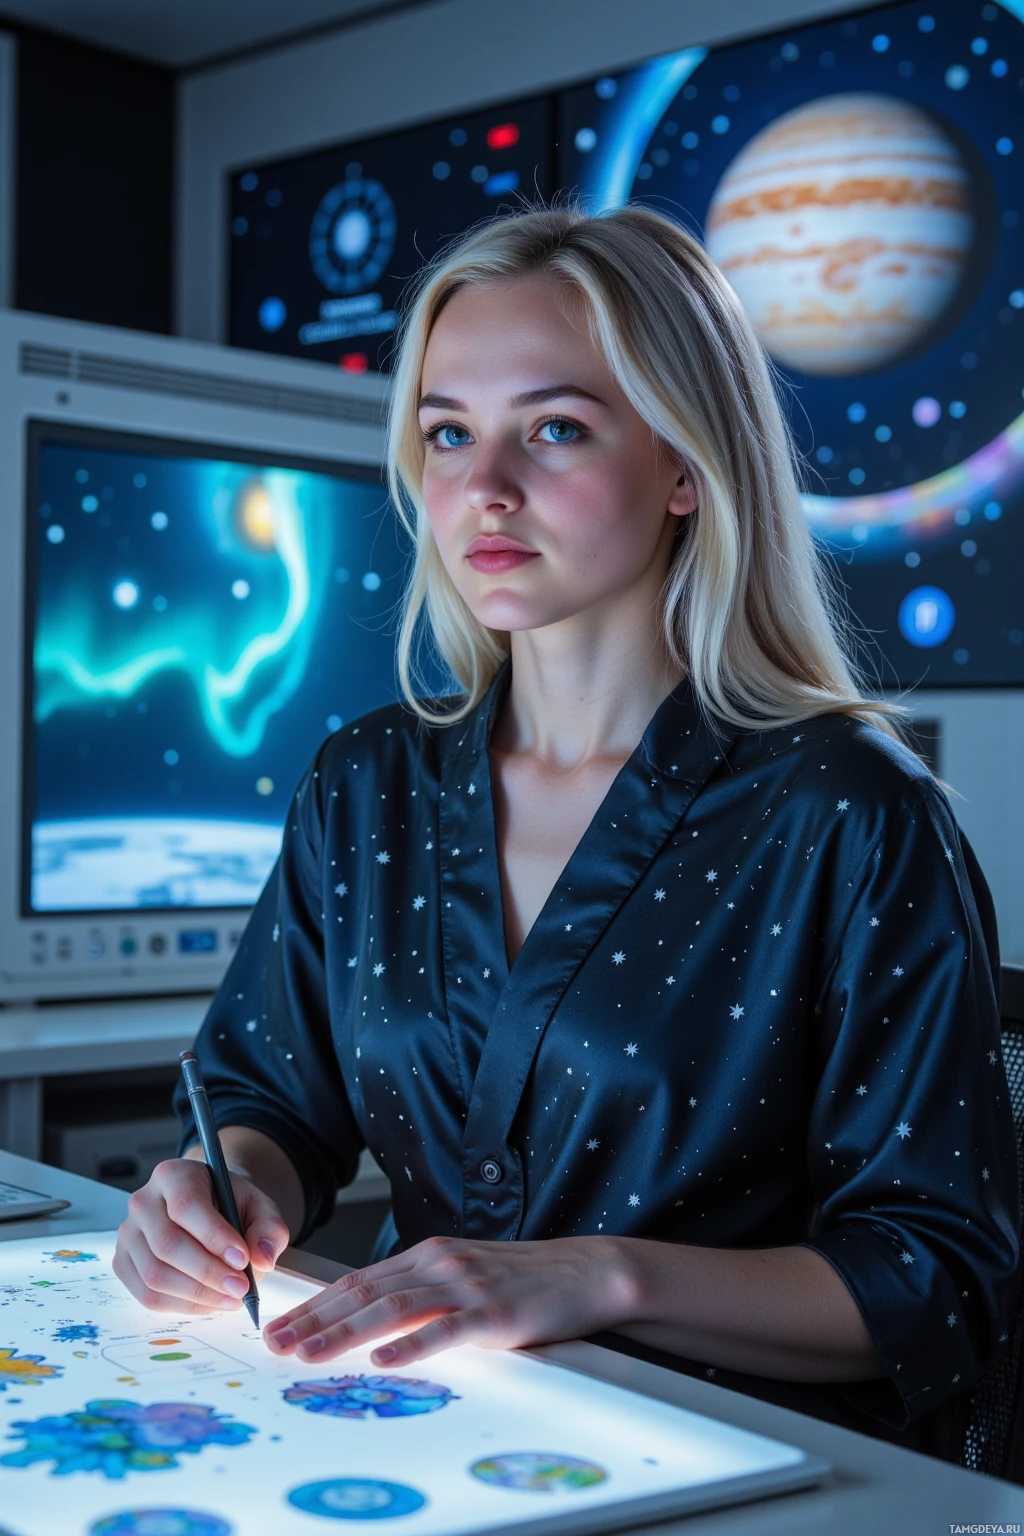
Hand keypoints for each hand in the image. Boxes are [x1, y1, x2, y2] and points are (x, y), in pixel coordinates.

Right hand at [113, 1158, 289, 1313]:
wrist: (209, 1208)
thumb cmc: (230, 1205)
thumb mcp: (258, 1206)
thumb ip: (268, 1228)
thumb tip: (263, 1259)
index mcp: (174, 1175)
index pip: (186, 1206)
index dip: (213, 1236)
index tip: (242, 1259)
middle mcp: (143, 1201)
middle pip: (167, 1245)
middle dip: (208, 1273)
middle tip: (241, 1288)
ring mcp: (129, 1234)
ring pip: (155, 1275)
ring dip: (197, 1295)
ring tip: (231, 1298)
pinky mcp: (124, 1263)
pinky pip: (147, 1295)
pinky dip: (182, 1305)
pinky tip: (209, 1302)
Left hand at [263, 1234, 640, 1366]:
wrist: (582, 1272)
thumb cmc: (523, 1280)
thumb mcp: (462, 1275)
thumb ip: (422, 1290)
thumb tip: (373, 1318)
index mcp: (429, 1255)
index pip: (359, 1280)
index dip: (315, 1302)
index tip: (280, 1323)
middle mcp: (439, 1263)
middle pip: (364, 1292)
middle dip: (314, 1319)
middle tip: (275, 1342)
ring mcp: (465, 1286)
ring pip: (392, 1309)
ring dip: (344, 1333)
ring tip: (309, 1353)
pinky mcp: (491, 1313)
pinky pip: (444, 1330)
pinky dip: (409, 1345)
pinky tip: (383, 1359)